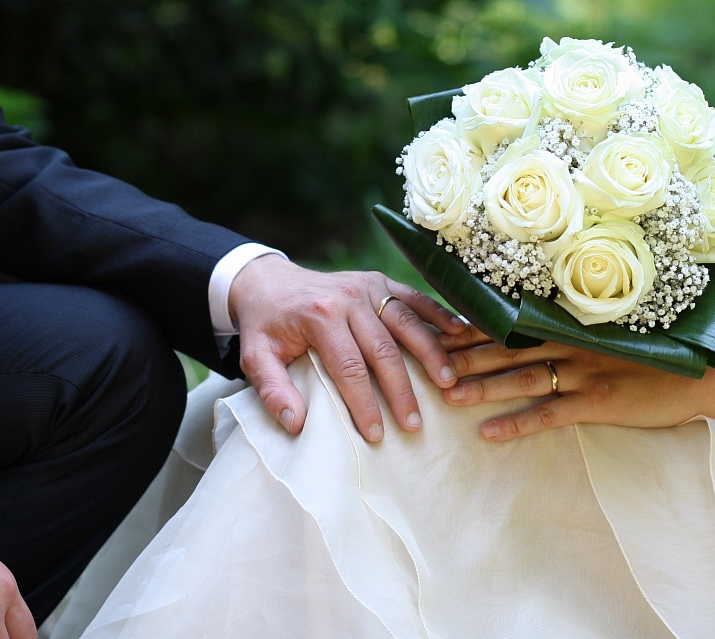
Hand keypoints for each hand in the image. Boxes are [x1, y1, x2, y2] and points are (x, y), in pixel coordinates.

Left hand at [229, 255, 466, 441]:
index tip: (375, 433)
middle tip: (414, 424)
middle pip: (384, 350)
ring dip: (430, 354)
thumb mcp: (254, 357)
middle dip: (401, 390)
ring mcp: (368, 286)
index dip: (364, 403)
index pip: (349, 368)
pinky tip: (459, 334)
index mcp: (319, 316)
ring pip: (407, 323)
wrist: (268, 281)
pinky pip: (414, 297)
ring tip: (448, 383)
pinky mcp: (380, 280)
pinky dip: (438, 314)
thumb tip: (296, 423)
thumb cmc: (265, 325)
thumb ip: (272, 390)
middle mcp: (348, 297)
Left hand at [441, 325, 706, 439]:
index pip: (514, 321)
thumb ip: (576, 325)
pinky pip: (549, 414)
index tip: (440, 325)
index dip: (476, 324)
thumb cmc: (655, 351)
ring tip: (448, 395)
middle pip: (508, 347)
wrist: (701, 373)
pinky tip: (489, 433)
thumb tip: (535, 324)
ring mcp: (585, 372)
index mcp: (572, 323)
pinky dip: (517, 424)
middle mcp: (572, 343)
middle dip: (466, 354)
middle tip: (428, 359)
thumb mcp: (612, 329)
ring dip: (483, 387)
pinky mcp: (597, 403)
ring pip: (521, 378)